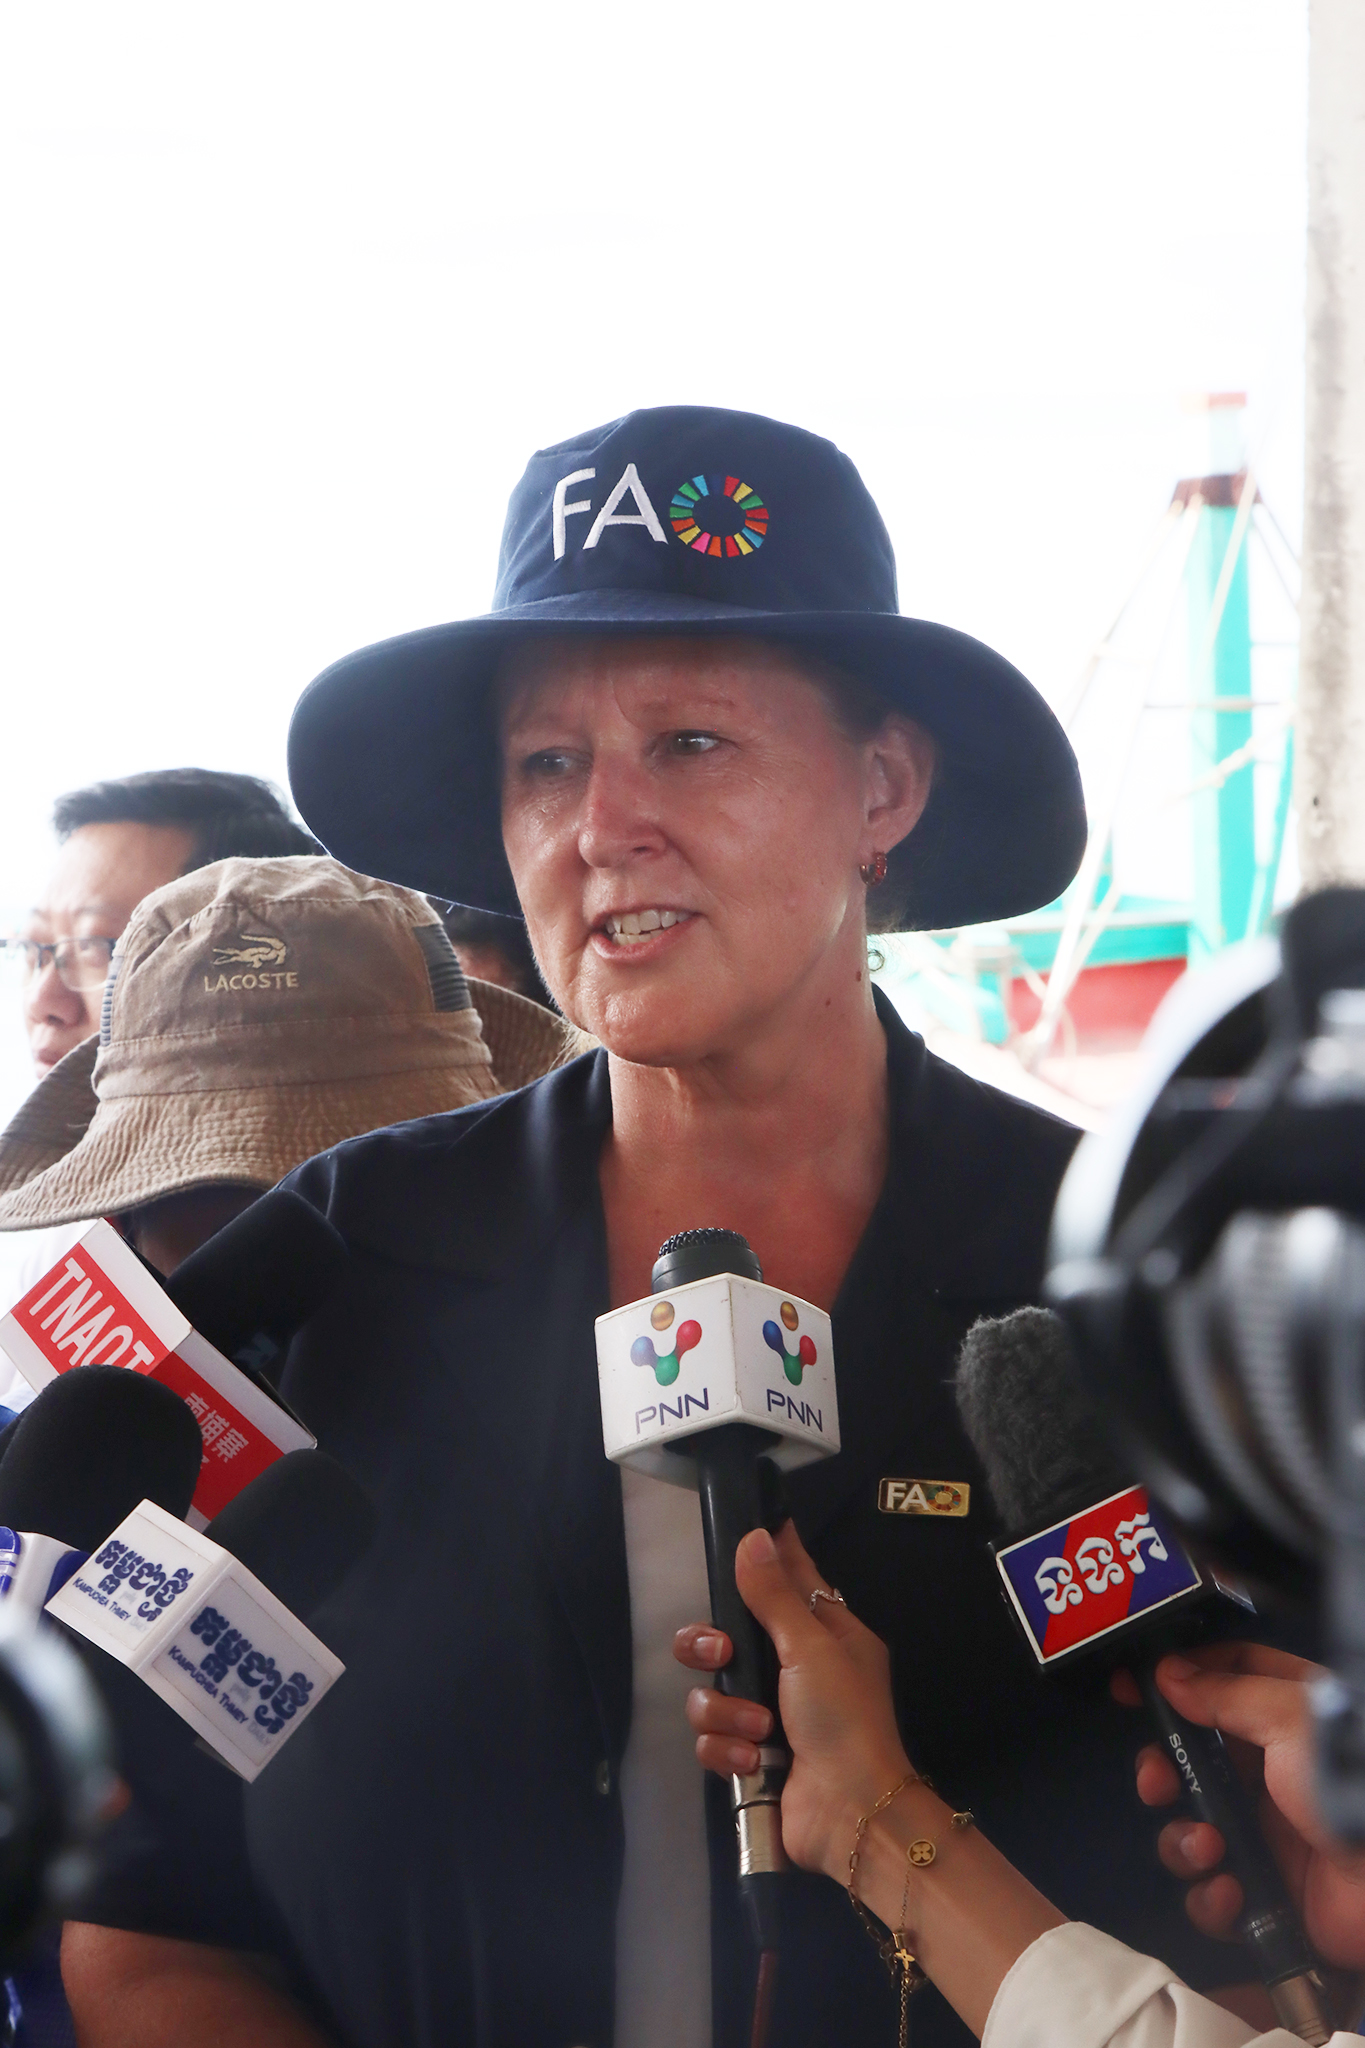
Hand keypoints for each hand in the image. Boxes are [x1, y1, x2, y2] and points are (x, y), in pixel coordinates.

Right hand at [673, 1521, 911, 1882]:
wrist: (849, 1814)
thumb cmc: (843, 1719)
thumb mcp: (811, 1648)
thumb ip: (774, 1595)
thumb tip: (754, 1536)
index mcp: (826, 1634)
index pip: (791, 1578)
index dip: (767, 1556)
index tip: (740, 1531)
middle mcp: (794, 1668)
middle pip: (727, 1635)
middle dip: (711, 1646)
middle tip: (721, 1653)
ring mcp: (768, 1714)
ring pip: (711, 1691)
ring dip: (728, 1712)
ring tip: (760, 1730)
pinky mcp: (749, 1756)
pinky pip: (712, 1739)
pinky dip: (729, 1751)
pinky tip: (754, 1762)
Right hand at [1116, 1642, 1364, 1967]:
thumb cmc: (1352, 1784)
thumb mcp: (1291, 1717)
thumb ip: (1226, 1693)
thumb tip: (1170, 1672)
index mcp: (1283, 1716)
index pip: (1219, 1678)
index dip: (1174, 1678)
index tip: (1130, 1685)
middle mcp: (1270, 1770)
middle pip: (1189, 1759)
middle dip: (1162, 1772)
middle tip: (1157, 1780)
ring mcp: (1266, 1832)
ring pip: (1189, 1828)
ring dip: (1183, 1840)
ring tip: (1208, 1845)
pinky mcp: (1266, 1891)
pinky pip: (1211, 1895)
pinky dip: (1210, 1897)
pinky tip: (1231, 1891)